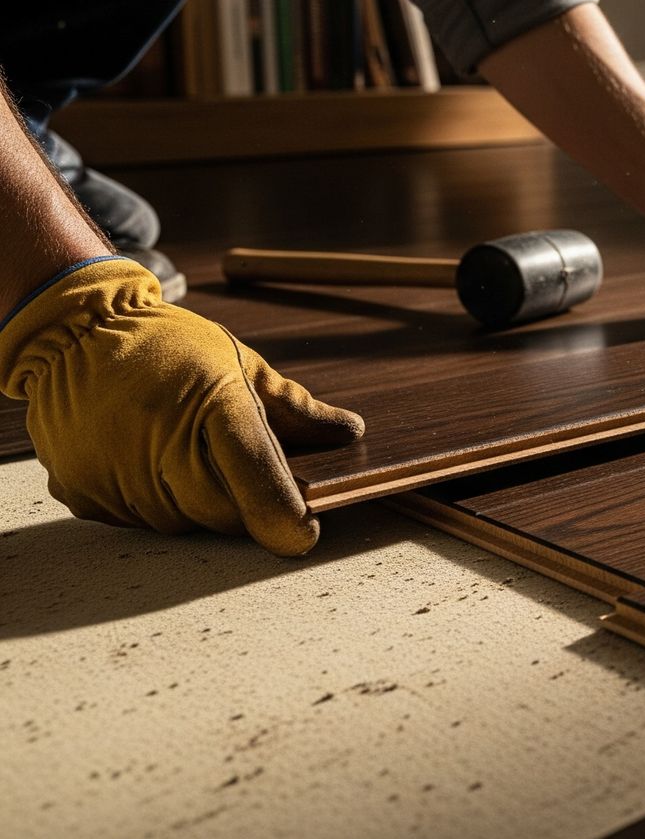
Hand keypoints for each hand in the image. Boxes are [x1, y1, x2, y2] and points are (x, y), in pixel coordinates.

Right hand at [0, 258, 363, 555]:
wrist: (72, 333)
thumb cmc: (169, 347)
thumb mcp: (241, 364)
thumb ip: (296, 408)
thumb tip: (350, 432)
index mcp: (213, 406)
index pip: (258, 479)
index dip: (287, 515)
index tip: (304, 532)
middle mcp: (160, 446)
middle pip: (227, 515)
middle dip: (248, 506)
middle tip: (243, 472)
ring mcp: (117, 476)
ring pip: (184, 524)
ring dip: (199, 503)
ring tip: (185, 454)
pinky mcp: (84, 496)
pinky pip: (140, 523)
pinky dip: (158, 503)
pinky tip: (150, 463)